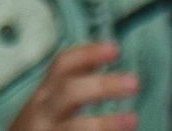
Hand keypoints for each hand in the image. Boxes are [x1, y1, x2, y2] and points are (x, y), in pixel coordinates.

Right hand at [8, 43, 138, 130]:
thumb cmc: (38, 128)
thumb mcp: (47, 103)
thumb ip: (69, 84)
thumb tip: (98, 58)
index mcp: (44, 96)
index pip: (61, 66)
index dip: (87, 53)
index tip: (114, 48)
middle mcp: (42, 114)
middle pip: (68, 93)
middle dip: (101, 85)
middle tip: (133, 82)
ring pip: (74, 127)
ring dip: (105, 122)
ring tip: (131, 118)